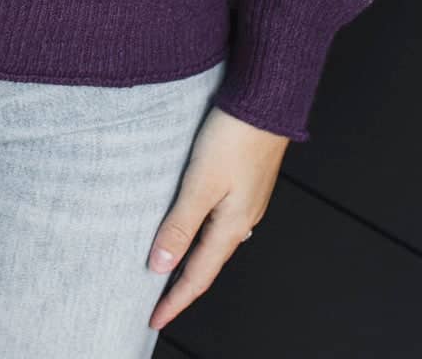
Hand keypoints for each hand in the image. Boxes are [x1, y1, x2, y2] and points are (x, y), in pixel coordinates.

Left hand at [145, 106, 288, 333]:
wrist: (267, 101)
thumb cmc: (234, 136)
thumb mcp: (200, 183)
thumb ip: (180, 225)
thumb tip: (160, 266)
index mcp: (233, 226)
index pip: (198, 276)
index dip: (175, 300)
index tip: (154, 320)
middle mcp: (243, 219)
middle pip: (208, 262)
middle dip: (183, 285)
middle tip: (158, 301)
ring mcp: (247, 201)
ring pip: (215, 241)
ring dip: (193, 259)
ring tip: (170, 268)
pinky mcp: (246, 181)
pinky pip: (220, 220)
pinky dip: (202, 233)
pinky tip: (193, 225)